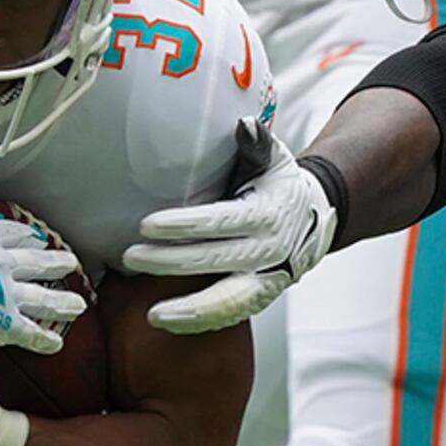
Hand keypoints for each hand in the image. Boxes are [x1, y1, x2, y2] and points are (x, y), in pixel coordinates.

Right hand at [0, 195, 88, 358]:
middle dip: (57, 263)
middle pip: (38, 262)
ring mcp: (5, 293)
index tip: (37, 239)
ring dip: (63, 302)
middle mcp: (0, 262)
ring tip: (78, 306)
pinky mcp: (3, 323)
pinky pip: (32, 332)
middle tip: (70, 265)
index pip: (15, 233)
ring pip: (43, 297)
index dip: (29, 236)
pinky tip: (56, 343)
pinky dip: (45, 339)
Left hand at [123, 157, 340, 331]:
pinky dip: (201, 322)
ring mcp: (268, 278)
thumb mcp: (273, 159)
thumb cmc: (280, 185)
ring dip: (189, 310)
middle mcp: (271, 250)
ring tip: (152, 313)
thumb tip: (243, 124)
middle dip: (171, 263)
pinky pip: (231, 315)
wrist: (314, 218)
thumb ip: (256, 143)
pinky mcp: (262, 298)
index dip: (185, 225)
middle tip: (131, 257)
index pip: (221, 221)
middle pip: (216, 261)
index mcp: (269, 213)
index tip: (148, 225)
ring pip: (229, 301)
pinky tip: (168, 321)